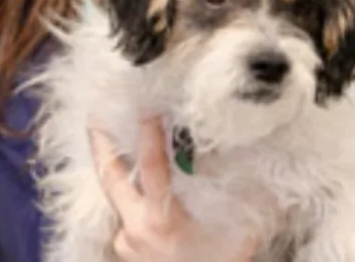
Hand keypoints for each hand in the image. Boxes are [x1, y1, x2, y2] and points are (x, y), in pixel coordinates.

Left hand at [90, 118, 256, 261]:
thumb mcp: (239, 234)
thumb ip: (247, 197)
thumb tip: (260, 158)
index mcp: (162, 220)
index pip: (151, 165)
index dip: (148, 134)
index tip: (148, 107)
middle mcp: (135, 228)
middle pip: (110, 175)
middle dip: (101, 141)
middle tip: (95, 112)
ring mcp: (124, 241)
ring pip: (116, 196)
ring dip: (115, 167)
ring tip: (110, 136)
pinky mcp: (122, 250)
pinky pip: (122, 214)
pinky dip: (129, 196)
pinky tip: (135, 183)